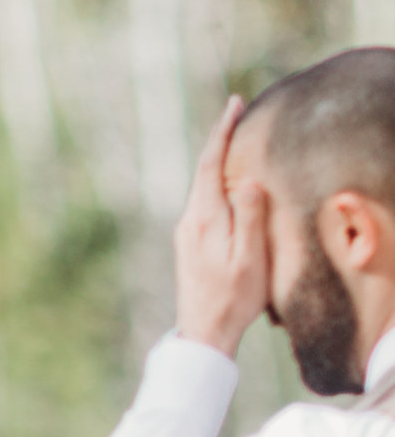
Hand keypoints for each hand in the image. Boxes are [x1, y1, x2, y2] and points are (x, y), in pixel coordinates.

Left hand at [174, 96, 271, 355]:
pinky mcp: (188, 244)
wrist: (203, 332)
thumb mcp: (249, 258)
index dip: (222, 133)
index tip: (234, 104)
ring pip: (201, 187)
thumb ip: (249, 217)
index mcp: (205, 219)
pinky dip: (214, 183)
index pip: (211, 165)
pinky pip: (202, 201)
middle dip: (219, 141)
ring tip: (233, 139)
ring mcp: (186, 233)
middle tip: (236, 112)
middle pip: (203, 171)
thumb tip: (249, 180)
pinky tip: (226, 182)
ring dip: (217, 161)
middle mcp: (189, 221)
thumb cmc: (234, 298)